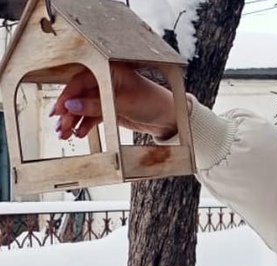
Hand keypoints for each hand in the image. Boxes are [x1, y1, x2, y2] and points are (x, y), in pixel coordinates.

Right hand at [50, 63, 178, 139]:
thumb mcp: (122, 103)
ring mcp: (106, 95)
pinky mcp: (109, 109)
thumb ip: (96, 105)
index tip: (58, 111)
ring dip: (73, 121)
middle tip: (60, 126)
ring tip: (65, 134)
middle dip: (67, 112)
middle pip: (79, 95)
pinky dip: (85, 125)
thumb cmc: (152, 102)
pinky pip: (92, 116)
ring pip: (83, 107)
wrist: (168, 118)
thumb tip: (70, 106)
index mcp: (109, 70)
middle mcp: (106, 81)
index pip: (81, 81)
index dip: (67, 96)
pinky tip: (79, 134)